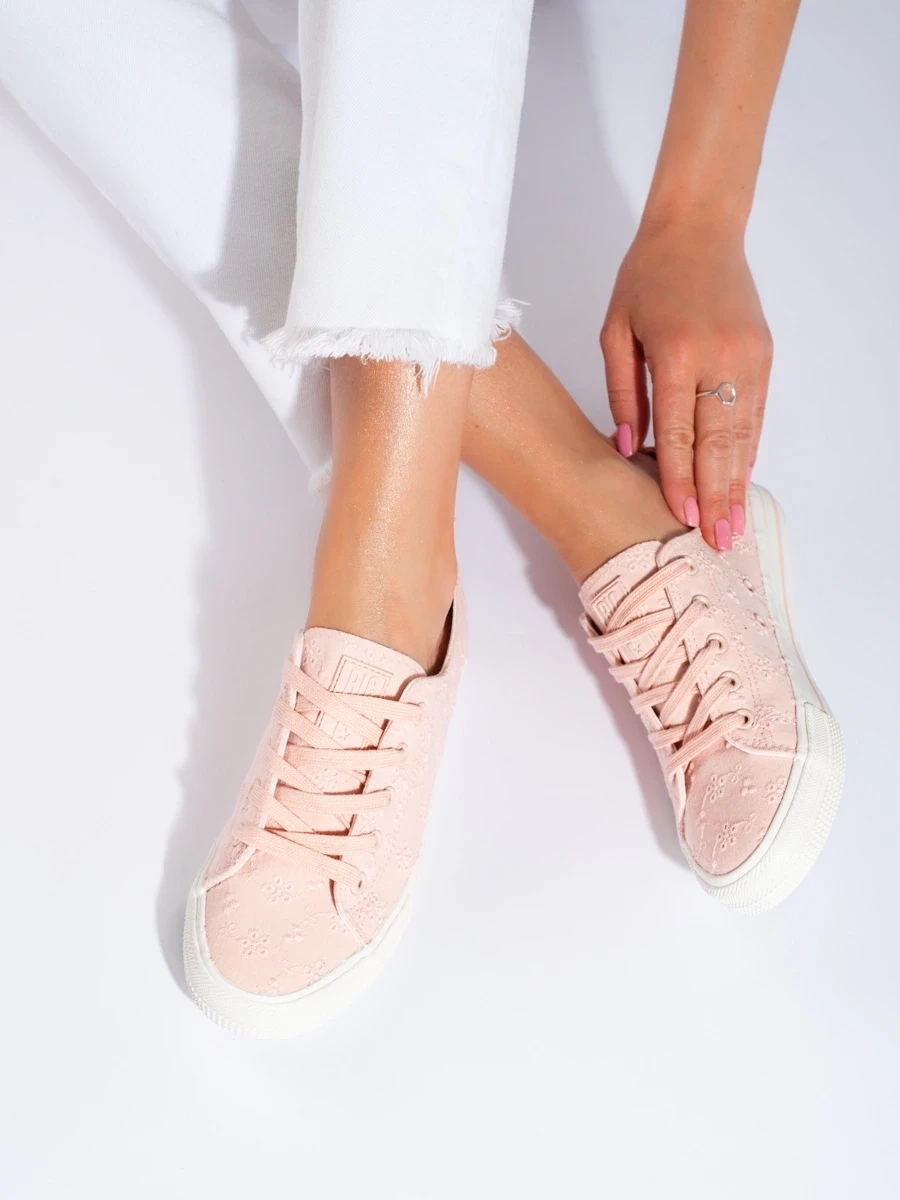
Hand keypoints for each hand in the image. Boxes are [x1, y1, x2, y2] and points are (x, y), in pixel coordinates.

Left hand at [600, 218, 771, 549]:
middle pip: (718, 442)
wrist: (698, 228)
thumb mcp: (616, 331)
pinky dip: (747, 448)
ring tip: (733, 524)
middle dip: (716, 495)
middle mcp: (719, 356)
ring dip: (737, 481)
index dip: (678, 478)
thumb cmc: (647, 278)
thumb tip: (626, 449)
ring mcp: (748, 355)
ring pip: (743, 432)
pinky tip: (740, 478)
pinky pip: (755, 413)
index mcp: (676, 351)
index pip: (677, 431)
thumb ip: (622, 392)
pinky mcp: (763, 353)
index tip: (681, 517)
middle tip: (719, 541)